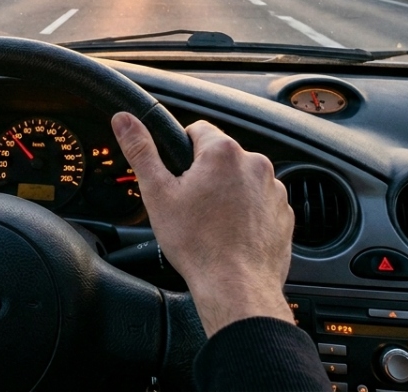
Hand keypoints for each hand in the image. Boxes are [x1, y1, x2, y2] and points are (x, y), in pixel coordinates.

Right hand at [111, 113, 294, 335]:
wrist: (236, 288)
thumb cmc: (198, 244)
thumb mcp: (157, 193)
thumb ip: (141, 151)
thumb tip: (124, 120)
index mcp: (223, 152)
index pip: (198, 130)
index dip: (182, 151)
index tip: (177, 175)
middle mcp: (255, 164)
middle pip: (221, 157)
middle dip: (205, 174)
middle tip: (190, 204)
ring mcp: (274, 190)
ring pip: (242, 180)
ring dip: (228, 193)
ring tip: (212, 223)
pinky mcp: (283, 214)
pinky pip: (261, 203)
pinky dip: (247, 213)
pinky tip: (231, 233)